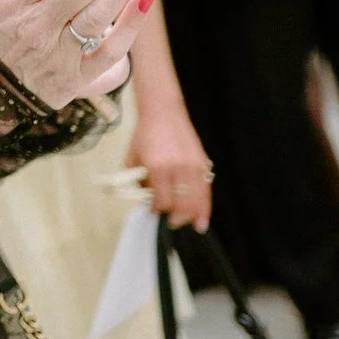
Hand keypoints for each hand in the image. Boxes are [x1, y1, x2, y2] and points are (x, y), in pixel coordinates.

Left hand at [128, 103, 212, 230]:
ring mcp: (193, 165)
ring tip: (191, 226)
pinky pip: (206, 190)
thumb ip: (138, 182)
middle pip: (182, 203)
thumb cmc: (145, 135)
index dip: (158, 210)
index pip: (162, 200)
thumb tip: (148, 201)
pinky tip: (203, 218)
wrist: (163, 113)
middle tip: (171, 224)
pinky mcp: (202, 163)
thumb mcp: (133, 159)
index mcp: (157, 167)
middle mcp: (177, 167)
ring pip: (197, 199)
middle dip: (177, 218)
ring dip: (193, 216)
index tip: (154, 212)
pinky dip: (205, 205)